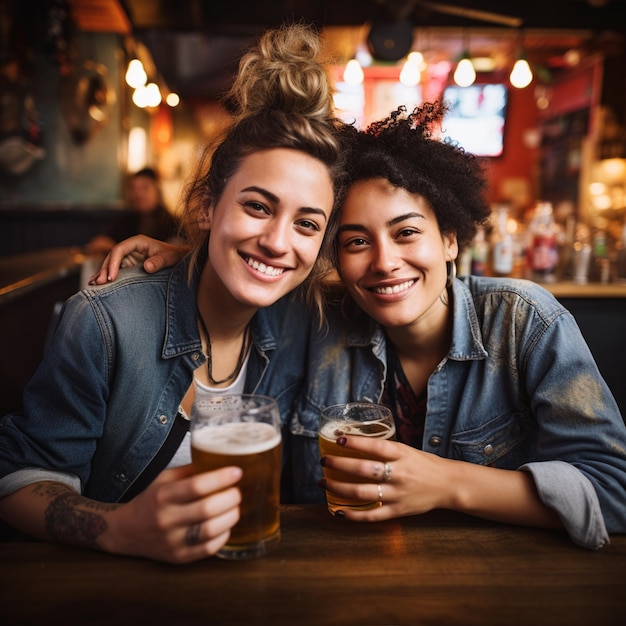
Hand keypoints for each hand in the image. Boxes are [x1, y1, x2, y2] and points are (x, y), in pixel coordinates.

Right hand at [88, 235, 189, 284]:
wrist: (179, 259)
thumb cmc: (175, 256)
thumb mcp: (169, 258)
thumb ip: (159, 262)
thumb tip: (146, 267)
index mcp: (138, 242)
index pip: (119, 250)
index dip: (113, 263)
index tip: (111, 277)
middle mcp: (131, 248)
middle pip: (112, 257)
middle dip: (104, 270)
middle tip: (99, 284)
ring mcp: (129, 256)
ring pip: (111, 264)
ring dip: (102, 274)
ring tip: (93, 285)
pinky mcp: (129, 265)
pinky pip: (115, 270)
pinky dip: (106, 276)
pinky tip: (96, 284)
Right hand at [106, 464, 242, 562]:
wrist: (127, 531)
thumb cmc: (152, 500)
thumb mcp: (165, 479)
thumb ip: (191, 471)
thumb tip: (222, 460)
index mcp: (163, 495)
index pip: (196, 486)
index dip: (221, 478)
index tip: (237, 472)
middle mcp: (166, 519)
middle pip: (207, 509)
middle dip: (231, 498)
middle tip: (238, 491)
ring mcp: (172, 541)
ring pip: (210, 530)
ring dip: (231, 517)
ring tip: (235, 507)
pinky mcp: (178, 557)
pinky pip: (208, 549)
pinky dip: (224, 535)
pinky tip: (226, 525)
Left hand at [318, 435, 449, 521]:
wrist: (447, 485)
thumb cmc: (423, 464)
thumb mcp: (406, 450)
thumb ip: (384, 449)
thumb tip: (352, 441)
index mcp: (402, 455)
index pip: (376, 447)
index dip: (356, 443)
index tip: (338, 439)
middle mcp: (399, 474)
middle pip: (365, 470)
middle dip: (340, 465)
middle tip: (323, 461)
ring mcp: (398, 495)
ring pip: (363, 493)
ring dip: (339, 488)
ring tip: (323, 482)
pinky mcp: (398, 511)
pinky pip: (372, 516)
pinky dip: (353, 514)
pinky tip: (337, 511)